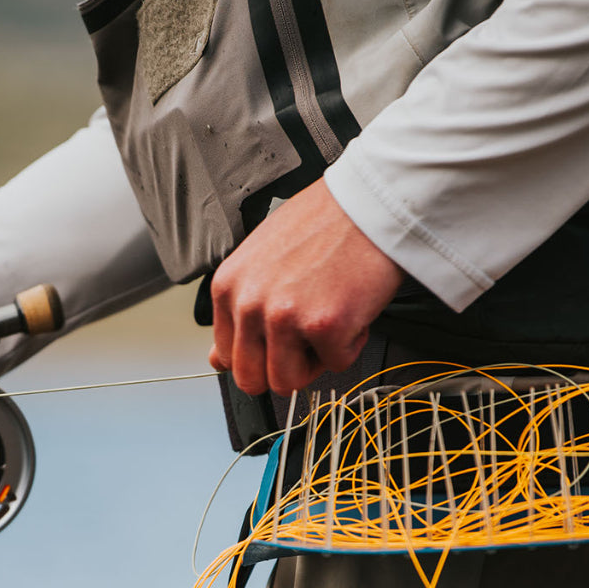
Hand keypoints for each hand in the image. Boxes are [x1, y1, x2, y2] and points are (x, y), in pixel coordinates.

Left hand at [208, 178, 403, 396]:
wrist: (369, 205)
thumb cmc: (324, 223)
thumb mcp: (262, 260)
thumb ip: (240, 310)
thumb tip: (219, 358)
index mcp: (229, 286)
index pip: (225, 358)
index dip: (259, 356)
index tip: (279, 342)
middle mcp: (250, 304)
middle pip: (251, 380)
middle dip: (282, 368)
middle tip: (305, 341)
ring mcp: (285, 318)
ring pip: (289, 382)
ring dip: (315, 360)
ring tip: (328, 320)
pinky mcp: (324, 328)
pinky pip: (337, 364)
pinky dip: (352, 342)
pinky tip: (352, 307)